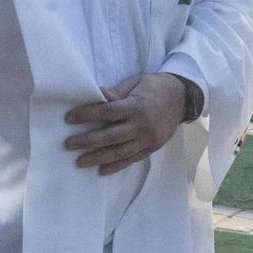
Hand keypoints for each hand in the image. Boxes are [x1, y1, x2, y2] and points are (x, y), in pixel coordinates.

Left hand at [64, 74, 186, 174]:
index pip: (106, 112)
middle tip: (68, 145)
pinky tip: (102, 170)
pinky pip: (132, 159)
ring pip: (119, 152)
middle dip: (87, 141)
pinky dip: (116, 166)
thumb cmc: (154, 87)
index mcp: (136, 106)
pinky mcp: (152, 148)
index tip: (69, 119)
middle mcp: (142, 125)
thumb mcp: (135, 82)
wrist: (183, 97)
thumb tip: (96, 96)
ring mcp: (148, 139)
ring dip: (98, 158)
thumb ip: (116, 93)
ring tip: (79, 162)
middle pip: (110, 136)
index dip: (87, 115)